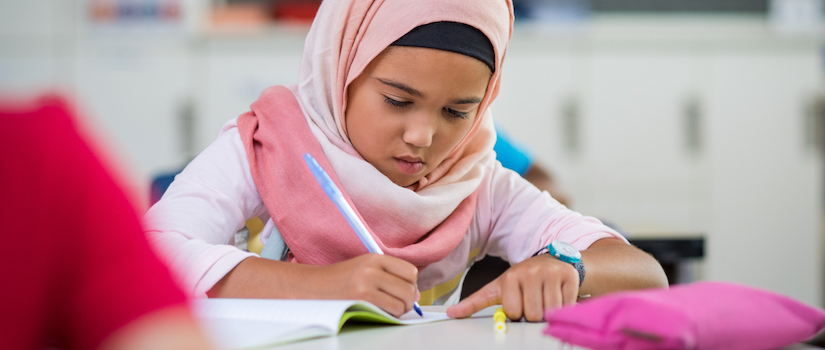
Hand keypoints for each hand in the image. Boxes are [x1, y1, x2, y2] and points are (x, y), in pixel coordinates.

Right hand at [311, 254, 419, 317]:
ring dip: (402, 309)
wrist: (313, 286)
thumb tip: (416, 293)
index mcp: (374, 258)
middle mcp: (371, 268)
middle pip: (409, 287)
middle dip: (410, 299)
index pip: (410, 270)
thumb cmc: (339, 280)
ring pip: (403, 300)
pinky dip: (392, 314)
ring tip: (392, 309)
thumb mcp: (364, 268)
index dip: (411, 283)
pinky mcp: (362, 299)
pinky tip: (383, 312)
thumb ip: (388, 275)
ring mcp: (366, 284)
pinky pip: (392, 309)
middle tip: (402, 304)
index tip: (405, 290)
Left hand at [446, 254, 578, 321]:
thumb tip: (451, 314)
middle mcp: (530, 272)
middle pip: (533, 314)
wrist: (553, 262)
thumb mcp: (498, 288)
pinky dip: (565, 306)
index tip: (519, 301)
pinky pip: (568, 306)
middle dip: (534, 313)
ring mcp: (551, 273)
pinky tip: (559, 294)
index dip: (517, 312)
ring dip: (550, 311)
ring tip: (546, 297)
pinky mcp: (569, 276)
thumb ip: (475, 302)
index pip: (514, 312)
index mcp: (510, 276)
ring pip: (551, 312)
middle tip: (534, 299)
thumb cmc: (523, 279)